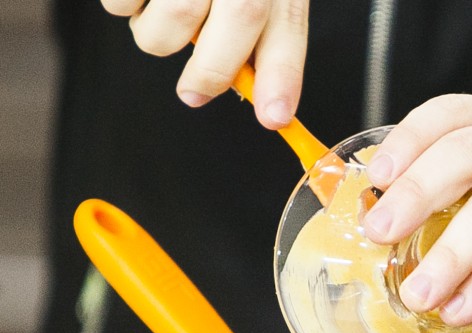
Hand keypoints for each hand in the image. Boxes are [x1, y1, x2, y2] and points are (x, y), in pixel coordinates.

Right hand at [101, 0, 308, 127]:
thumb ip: (263, 38)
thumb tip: (267, 104)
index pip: (287, 28)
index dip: (282, 78)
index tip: (275, 118)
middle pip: (237, 20)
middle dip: (212, 74)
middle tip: (195, 91)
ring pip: (169, 25)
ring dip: (159, 37)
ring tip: (165, 11)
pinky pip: (120, 3)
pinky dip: (124, 6)